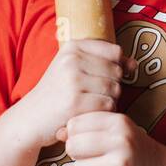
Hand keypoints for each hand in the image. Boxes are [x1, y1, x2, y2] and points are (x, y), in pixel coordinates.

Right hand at [11, 39, 136, 148]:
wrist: (31, 119)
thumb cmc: (58, 94)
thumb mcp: (76, 70)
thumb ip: (106, 63)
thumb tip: (135, 64)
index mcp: (72, 47)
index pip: (115, 51)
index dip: (116, 67)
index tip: (103, 78)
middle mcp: (72, 60)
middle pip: (117, 71)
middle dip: (112, 86)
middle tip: (92, 96)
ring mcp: (73, 80)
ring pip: (115, 89)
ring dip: (109, 101)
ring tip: (90, 104)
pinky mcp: (75, 102)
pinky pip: (108, 105)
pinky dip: (103, 113)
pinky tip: (88, 114)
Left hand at [64, 110, 165, 165]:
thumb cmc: (138, 152)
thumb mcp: (120, 132)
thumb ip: (91, 129)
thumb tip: (57, 131)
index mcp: (119, 122)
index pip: (76, 124)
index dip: (76, 135)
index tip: (89, 142)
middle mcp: (120, 140)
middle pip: (73, 146)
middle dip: (78, 155)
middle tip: (95, 159)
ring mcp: (120, 164)